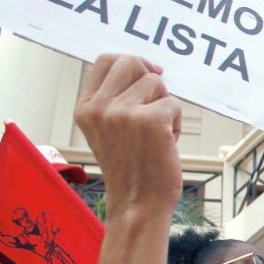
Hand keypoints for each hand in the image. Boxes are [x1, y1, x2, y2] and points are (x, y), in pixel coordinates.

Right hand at [74, 55, 182, 218]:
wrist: (137, 203)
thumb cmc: (131, 168)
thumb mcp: (108, 129)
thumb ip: (116, 99)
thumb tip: (150, 68)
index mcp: (85, 108)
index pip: (105, 60)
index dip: (131, 63)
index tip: (147, 74)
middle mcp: (99, 107)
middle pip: (131, 62)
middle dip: (150, 78)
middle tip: (157, 103)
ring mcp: (122, 112)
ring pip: (156, 82)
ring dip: (165, 105)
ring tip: (158, 133)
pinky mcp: (149, 120)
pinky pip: (174, 103)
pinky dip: (177, 123)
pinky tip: (167, 143)